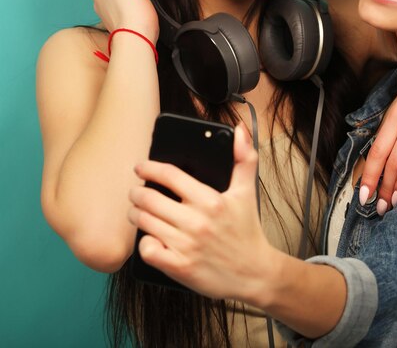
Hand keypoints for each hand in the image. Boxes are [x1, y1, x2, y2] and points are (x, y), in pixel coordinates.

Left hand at [128, 124, 273, 300]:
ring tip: (138, 211)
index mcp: (211, 200)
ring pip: (145, 222)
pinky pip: (147, 250)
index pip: (171, 176)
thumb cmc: (247, 229)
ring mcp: (186, 245)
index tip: (141, 166)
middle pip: (150, 199)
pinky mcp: (179, 267)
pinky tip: (150, 237)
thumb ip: (244, 156)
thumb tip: (239, 130)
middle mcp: (197, 221)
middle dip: (137, 192)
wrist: (254, 272)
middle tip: (136, 191)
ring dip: (136, 214)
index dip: (150, 168)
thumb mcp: (247, 190)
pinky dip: (143, 243)